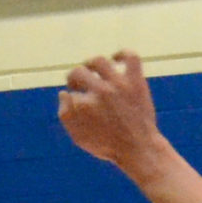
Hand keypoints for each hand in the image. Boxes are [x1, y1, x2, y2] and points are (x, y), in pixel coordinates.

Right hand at [58, 51, 167, 178]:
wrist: (138, 148)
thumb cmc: (106, 145)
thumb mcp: (79, 137)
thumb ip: (66, 115)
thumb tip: (63, 94)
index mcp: (84, 106)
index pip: (69, 93)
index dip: (70, 99)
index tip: (74, 104)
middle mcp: (100, 92)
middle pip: (79, 73)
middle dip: (73, 78)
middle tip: (76, 84)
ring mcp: (119, 84)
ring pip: (100, 61)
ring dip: (90, 64)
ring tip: (90, 68)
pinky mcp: (135, 81)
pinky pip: (130, 58)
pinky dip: (122, 54)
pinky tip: (115, 59)